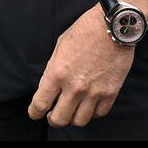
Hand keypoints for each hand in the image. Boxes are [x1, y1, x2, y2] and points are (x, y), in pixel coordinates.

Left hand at [28, 3, 135, 127]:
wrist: (112, 26)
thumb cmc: (85, 31)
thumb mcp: (60, 46)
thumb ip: (52, 69)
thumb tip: (47, 87)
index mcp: (57, 73)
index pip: (40, 103)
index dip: (35, 112)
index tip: (35, 113)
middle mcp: (75, 87)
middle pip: (59, 119)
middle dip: (53, 119)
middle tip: (53, 115)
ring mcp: (94, 92)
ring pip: (80, 121)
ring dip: (73, 118)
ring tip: (72, 110)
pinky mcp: (110, 92)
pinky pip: (99, 114)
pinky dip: (92, 112)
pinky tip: (89, 104)